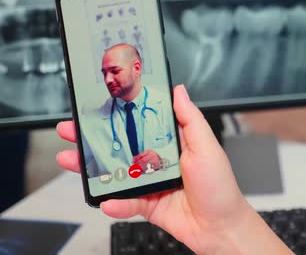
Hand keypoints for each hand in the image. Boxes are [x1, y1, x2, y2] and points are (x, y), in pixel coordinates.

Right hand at [56, 85, 291, 253]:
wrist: (220, 228)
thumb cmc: (219, 187)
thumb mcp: (206, 146)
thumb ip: (190, 119)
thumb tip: (179, 91)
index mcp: (173, 142)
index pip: (142, 123)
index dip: (121, 114)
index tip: (99, 105)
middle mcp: (159, 160)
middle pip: (122, 145)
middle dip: (94, 138)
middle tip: (72, 130)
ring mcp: (150, 183)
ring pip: (116, 173)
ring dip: (92, 168)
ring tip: (72, 160)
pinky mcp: (146, 204)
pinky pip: (125, 202)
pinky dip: (114, 203)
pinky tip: (107, 200)